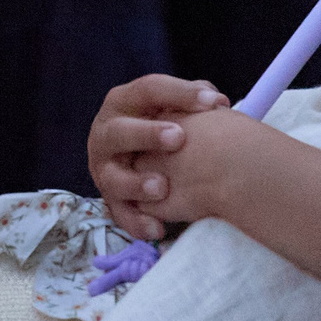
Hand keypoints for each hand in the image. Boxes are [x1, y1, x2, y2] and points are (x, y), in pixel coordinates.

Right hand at [88, 75, 228, 241]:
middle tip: (179, 138)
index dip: (181, 94)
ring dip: (136, 184)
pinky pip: (119, 213)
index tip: (215, 104)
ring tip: (163, 188)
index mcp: (124, 102)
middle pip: (120, 131)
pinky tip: (158, 229)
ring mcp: (104, 168)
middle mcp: (107, 133)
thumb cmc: (161, 123)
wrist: (134, 153)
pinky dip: (137, 222)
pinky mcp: (109, 198)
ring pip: (112, 177)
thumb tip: (217, 102)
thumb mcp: (170, 105)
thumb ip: (192, 98)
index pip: (149, 90)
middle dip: (148, 134)